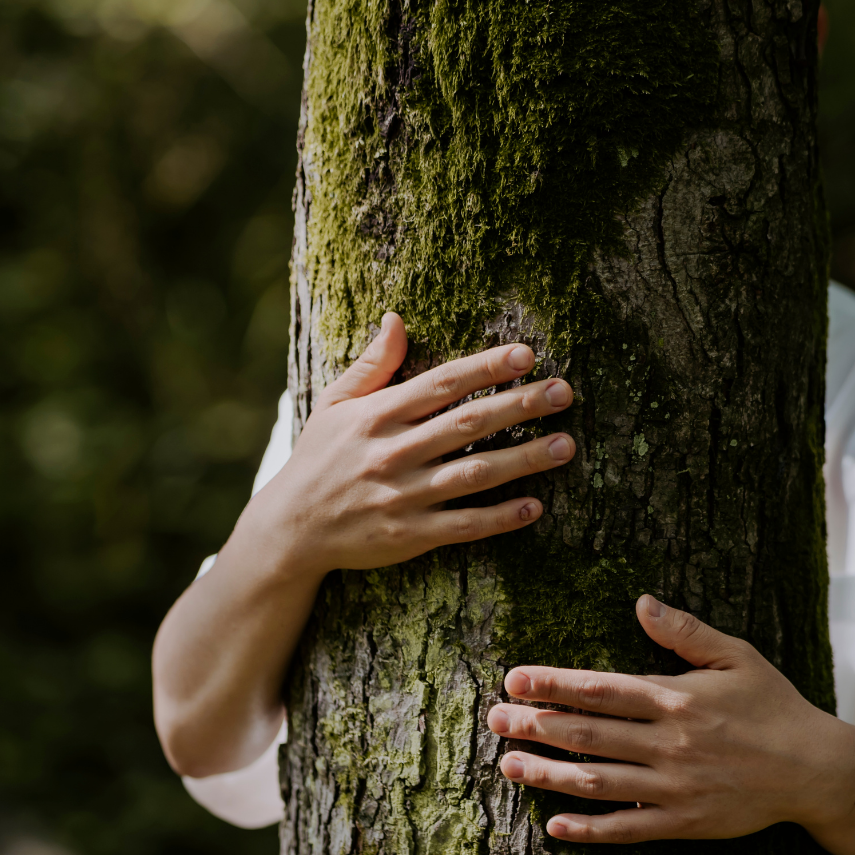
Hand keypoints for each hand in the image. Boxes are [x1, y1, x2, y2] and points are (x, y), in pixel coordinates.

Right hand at [235, 312, 574, 581]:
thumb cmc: (318, 459)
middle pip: (468, 424)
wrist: (289, 529)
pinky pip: (463, 525)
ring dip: (523, 459)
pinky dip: (500, 517)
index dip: (486, 368)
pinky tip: (535, 506)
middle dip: (519, 405)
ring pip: (474, 474)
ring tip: (566, 446)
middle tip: (565, 392)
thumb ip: (372, 365)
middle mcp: (393, 453)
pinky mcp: (409, 536)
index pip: (442, 384)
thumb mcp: (334, 405)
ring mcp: (403, 496)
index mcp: (377, 416)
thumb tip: (397, 318)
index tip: (526, 354)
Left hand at [487, 595, 854, 843]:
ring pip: (596, 782)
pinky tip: (555, 825)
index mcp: (676, 698)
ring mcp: (674, 787)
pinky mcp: (684, 823)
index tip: (514, 680)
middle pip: (587, 734)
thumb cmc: (774, 707)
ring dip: (548, 774)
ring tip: (510, 766)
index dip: (553, 684)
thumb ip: (687, 632)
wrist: (816, 770)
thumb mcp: (738, 657)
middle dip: (535, 725)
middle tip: (495, 721)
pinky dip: (589, 829)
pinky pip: (627, 828)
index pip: (601, 690)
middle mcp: (669, 743)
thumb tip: (641, 603)